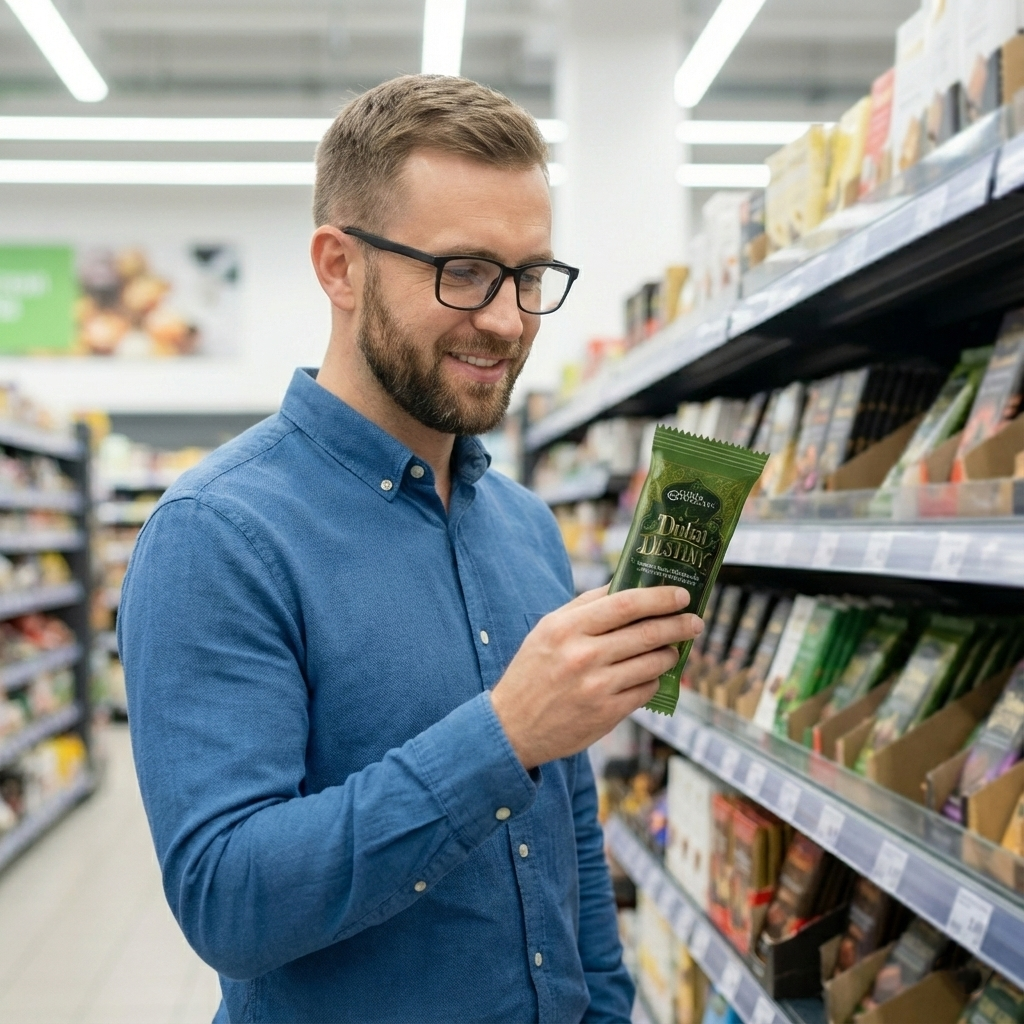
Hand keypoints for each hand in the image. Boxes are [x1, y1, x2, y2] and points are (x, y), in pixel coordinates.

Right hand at [490, 586, 702, 768]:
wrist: (512, 727)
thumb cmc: (533, 671)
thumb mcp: (548, 630)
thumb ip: (585, 606)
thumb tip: (627, 584)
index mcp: (567, 628)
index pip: (626, 604)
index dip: (660, 597)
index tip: (681, 594)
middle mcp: (583, 656)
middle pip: (646, 633)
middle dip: (678, 624)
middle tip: (694, 621)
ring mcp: (597, 687)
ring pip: (652, 662)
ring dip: (669, 653)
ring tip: (672, 649)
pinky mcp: (606, 714)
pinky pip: (645, 690)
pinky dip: (654, 679)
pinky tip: (650, 675)